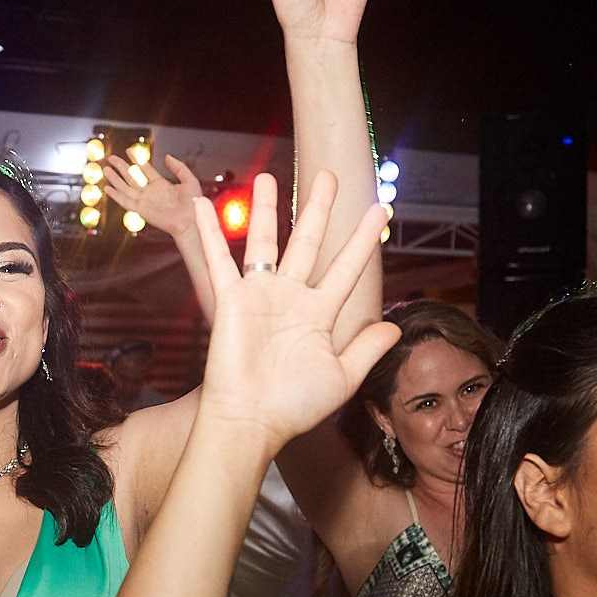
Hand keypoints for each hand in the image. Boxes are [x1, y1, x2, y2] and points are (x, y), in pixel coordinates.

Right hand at [103, 154, 203, 237]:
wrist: (190, 221)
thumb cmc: (193, 205)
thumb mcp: (189, 180)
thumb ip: (178, 167)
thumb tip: (168, 156)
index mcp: (161, 185)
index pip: (145, 169)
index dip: (136, 160)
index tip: (129, 151)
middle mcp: (151, 192)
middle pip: (132, 176)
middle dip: (121, 167)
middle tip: (112, 158)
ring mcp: (145, 201)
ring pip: (125, 187)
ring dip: (115, 178)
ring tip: (106, 169)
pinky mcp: (141, 210)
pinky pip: (125, 201)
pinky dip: (116, 195)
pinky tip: (108, 188)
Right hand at [193, 171, 398, 445]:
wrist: (251, 421)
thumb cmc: (293, 406)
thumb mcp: (342, 377)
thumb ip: (367, 349)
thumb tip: (394, 327)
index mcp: (319, 313)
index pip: (346, 267)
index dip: (364, 239)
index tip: (382, 211)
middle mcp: (290, 298)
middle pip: (307, 242)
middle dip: (317, 208)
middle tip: (328, 175)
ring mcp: (259, 296)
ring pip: (265, 242)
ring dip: (266, 209)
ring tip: (269, 177)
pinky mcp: (230, 301)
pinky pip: (219, 259)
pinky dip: (211, 232)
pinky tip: (202, 205)